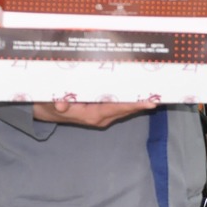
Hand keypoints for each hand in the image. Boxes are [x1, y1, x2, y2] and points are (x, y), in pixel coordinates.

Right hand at [32, 98, 157, 127]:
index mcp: (91, 115)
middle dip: (143, 101)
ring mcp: (103, 114)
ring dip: (139, 99)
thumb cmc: (49, 104)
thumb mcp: (49, 102)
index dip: (133, 104)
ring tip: (156, 89)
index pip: (116, 108)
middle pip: (126, 108)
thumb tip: (61, 105)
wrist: (45, 111)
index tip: (149, 101)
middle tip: (160, 91)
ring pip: (125, 107)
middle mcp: (101, 116)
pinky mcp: (103, 110)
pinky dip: (131, 98)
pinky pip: (120, 104)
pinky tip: (142, 91)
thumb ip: (56, 103)